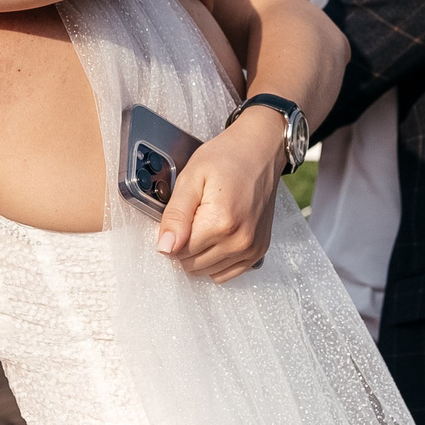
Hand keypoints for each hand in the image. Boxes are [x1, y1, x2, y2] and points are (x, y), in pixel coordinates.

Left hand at [156, 110, 285, 282]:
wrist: (260, 151)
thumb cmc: (225, 158)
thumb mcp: (191, 178)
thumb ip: (176, 215)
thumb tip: (164, 247)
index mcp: (221, 222)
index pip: (179, 252)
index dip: (170, 236)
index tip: (177, 217)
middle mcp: (240, 240)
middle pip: (192, 265)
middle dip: (183, 246)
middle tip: (190, 218)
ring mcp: (252, 248)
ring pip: (208, 271)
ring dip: (199, 255)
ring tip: (204, 224)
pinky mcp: (259, 251)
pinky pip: (227, 273)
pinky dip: (216, 261)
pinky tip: (215, 238)